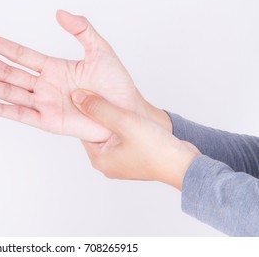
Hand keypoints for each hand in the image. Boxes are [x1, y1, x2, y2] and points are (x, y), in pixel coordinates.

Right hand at [0, 10, 166, 141]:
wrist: (125, 113)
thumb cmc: (116, 86)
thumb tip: (61, 13)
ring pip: (8, 91)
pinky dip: (0, 109)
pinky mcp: (48, 121)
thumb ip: (82, 30)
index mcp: (53, 68)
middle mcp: (44, 85)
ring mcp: (44, 104)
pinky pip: (20, 115)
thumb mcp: (101, 50)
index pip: (19, 53)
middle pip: (7, 71)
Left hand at [71, 89, 199, 189]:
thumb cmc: (155, 149)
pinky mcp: (135, 158)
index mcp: (99, 159)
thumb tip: (77, 97)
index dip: (89, 112)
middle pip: (98, 132)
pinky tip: (133, 117)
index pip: (85, 130)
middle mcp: (108, 164)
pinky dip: (127, 127)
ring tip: (120, 105)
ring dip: (116, 120)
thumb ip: (100, 108)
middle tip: (107, 97)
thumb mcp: (123, 122)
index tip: (92, 96)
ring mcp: (122, 162)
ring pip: (112, 134)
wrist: (184, 165)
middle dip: (103, 115)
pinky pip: (125, 139)